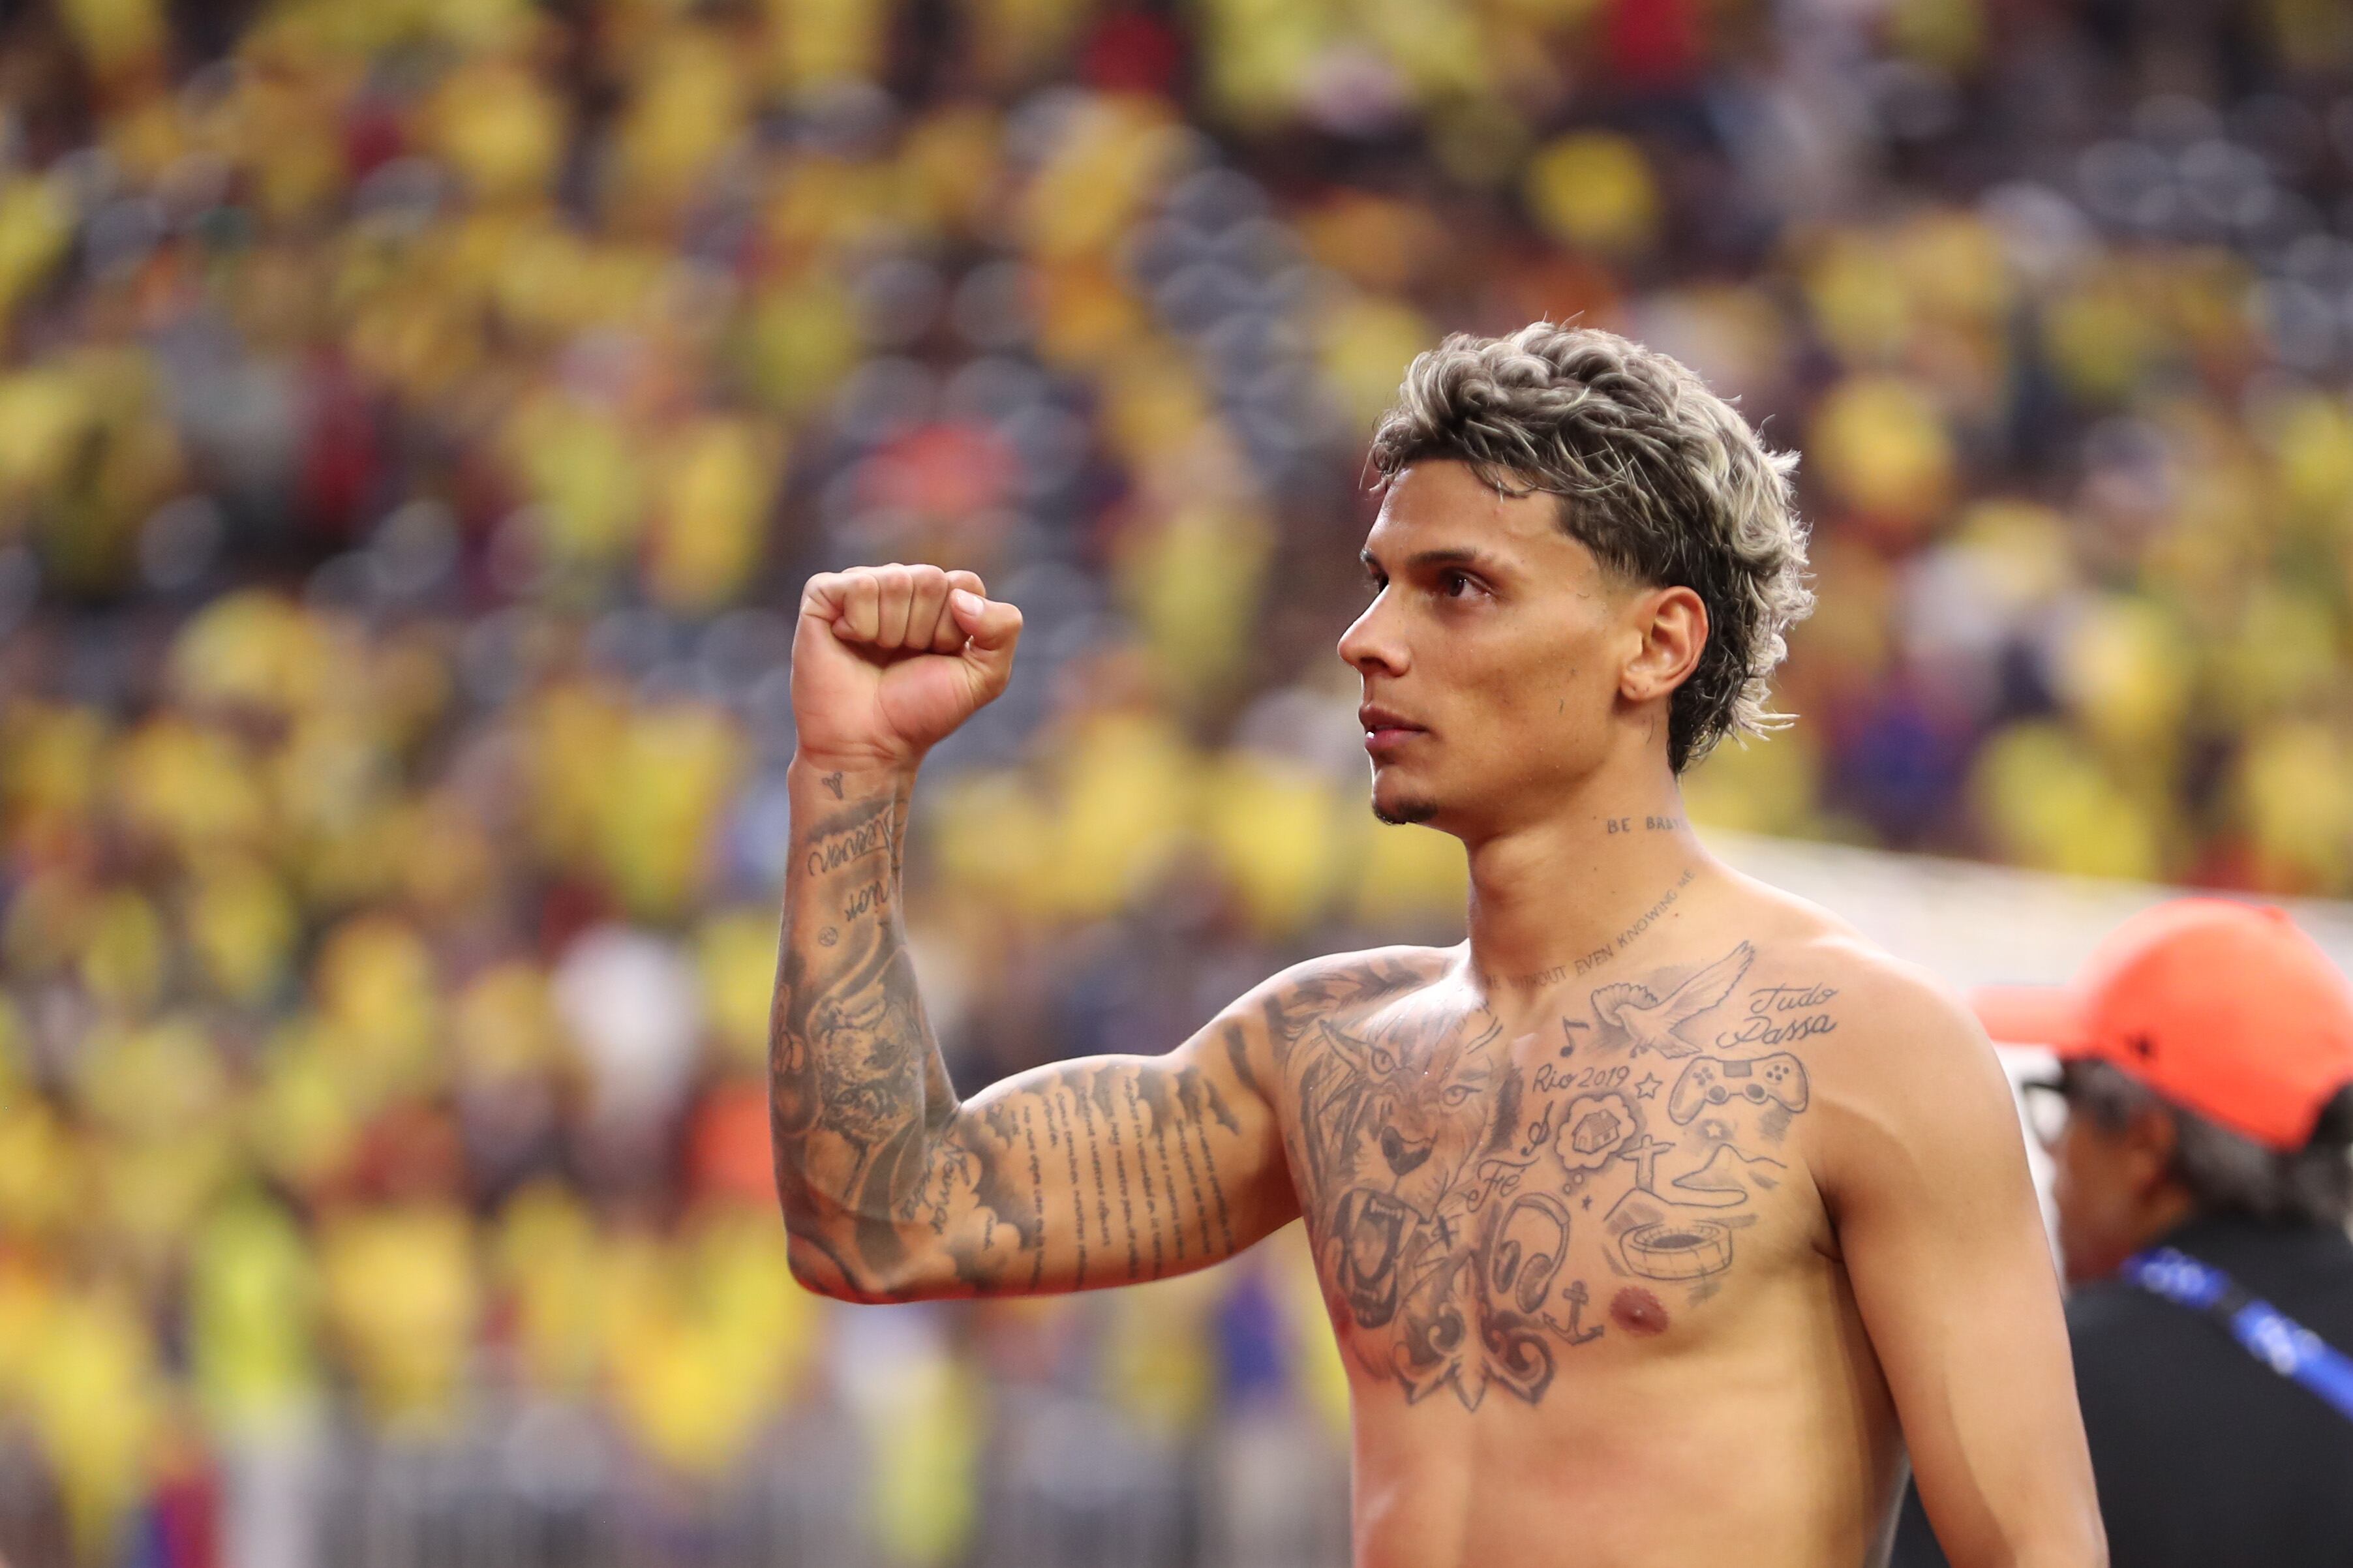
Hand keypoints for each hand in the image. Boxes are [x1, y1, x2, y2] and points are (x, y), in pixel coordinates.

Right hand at [791, 564, 1023, 770]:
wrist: (869, 745)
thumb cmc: (922, 710)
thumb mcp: (985, 676)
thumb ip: (1003, 628)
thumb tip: (961, 596)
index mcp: (939, 599)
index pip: (965, 583)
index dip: (956, 629)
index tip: (939, 657)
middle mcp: (901, 586)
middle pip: (931, 579)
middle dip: (925, 630)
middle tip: (904, 659)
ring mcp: (861, 588)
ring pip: (896, 580)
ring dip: (892, 631)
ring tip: (877, 654)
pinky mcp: (824, 596)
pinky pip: (858, 586)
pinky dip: (861, 623)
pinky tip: (850, 642)